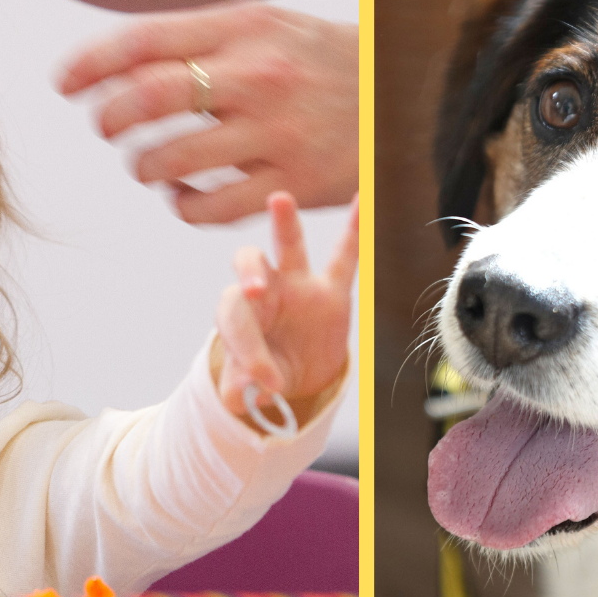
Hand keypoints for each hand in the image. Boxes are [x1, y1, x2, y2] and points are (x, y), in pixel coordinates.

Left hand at [58, 0, 358, 224]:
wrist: (400, 89)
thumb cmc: (316, 57)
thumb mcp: (265, 25)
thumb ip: (198, 38)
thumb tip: (118, 60)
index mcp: (243, 29)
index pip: (144, 42)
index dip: (91, 65)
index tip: (64, 84)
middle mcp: (257, 77)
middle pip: (147, 100)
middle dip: (109, 119)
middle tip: (106, 127)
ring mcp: (276, 133)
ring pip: (171, 161)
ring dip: (142, 167)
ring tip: (145, 165)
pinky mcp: (294, 183)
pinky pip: (211, 208)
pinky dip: (182, 205)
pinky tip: (184, 195)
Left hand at [214, 193, 357, 432]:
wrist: (294, 373)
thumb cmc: (267, 371)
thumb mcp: (252, 386)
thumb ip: (242, 388)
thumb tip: (241, 396)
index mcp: (239, 315)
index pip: (236, 321)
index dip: (248, 352)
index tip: (267, 385)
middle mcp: (265, 290)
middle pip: (249, 265)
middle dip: (250, 275)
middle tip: (254, 291)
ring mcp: (298, 284)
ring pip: (289, 247)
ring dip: (285, 224)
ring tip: (279, 201)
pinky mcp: (331, 289)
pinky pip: (345, 256)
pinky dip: (355, 230)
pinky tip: (361, 200)